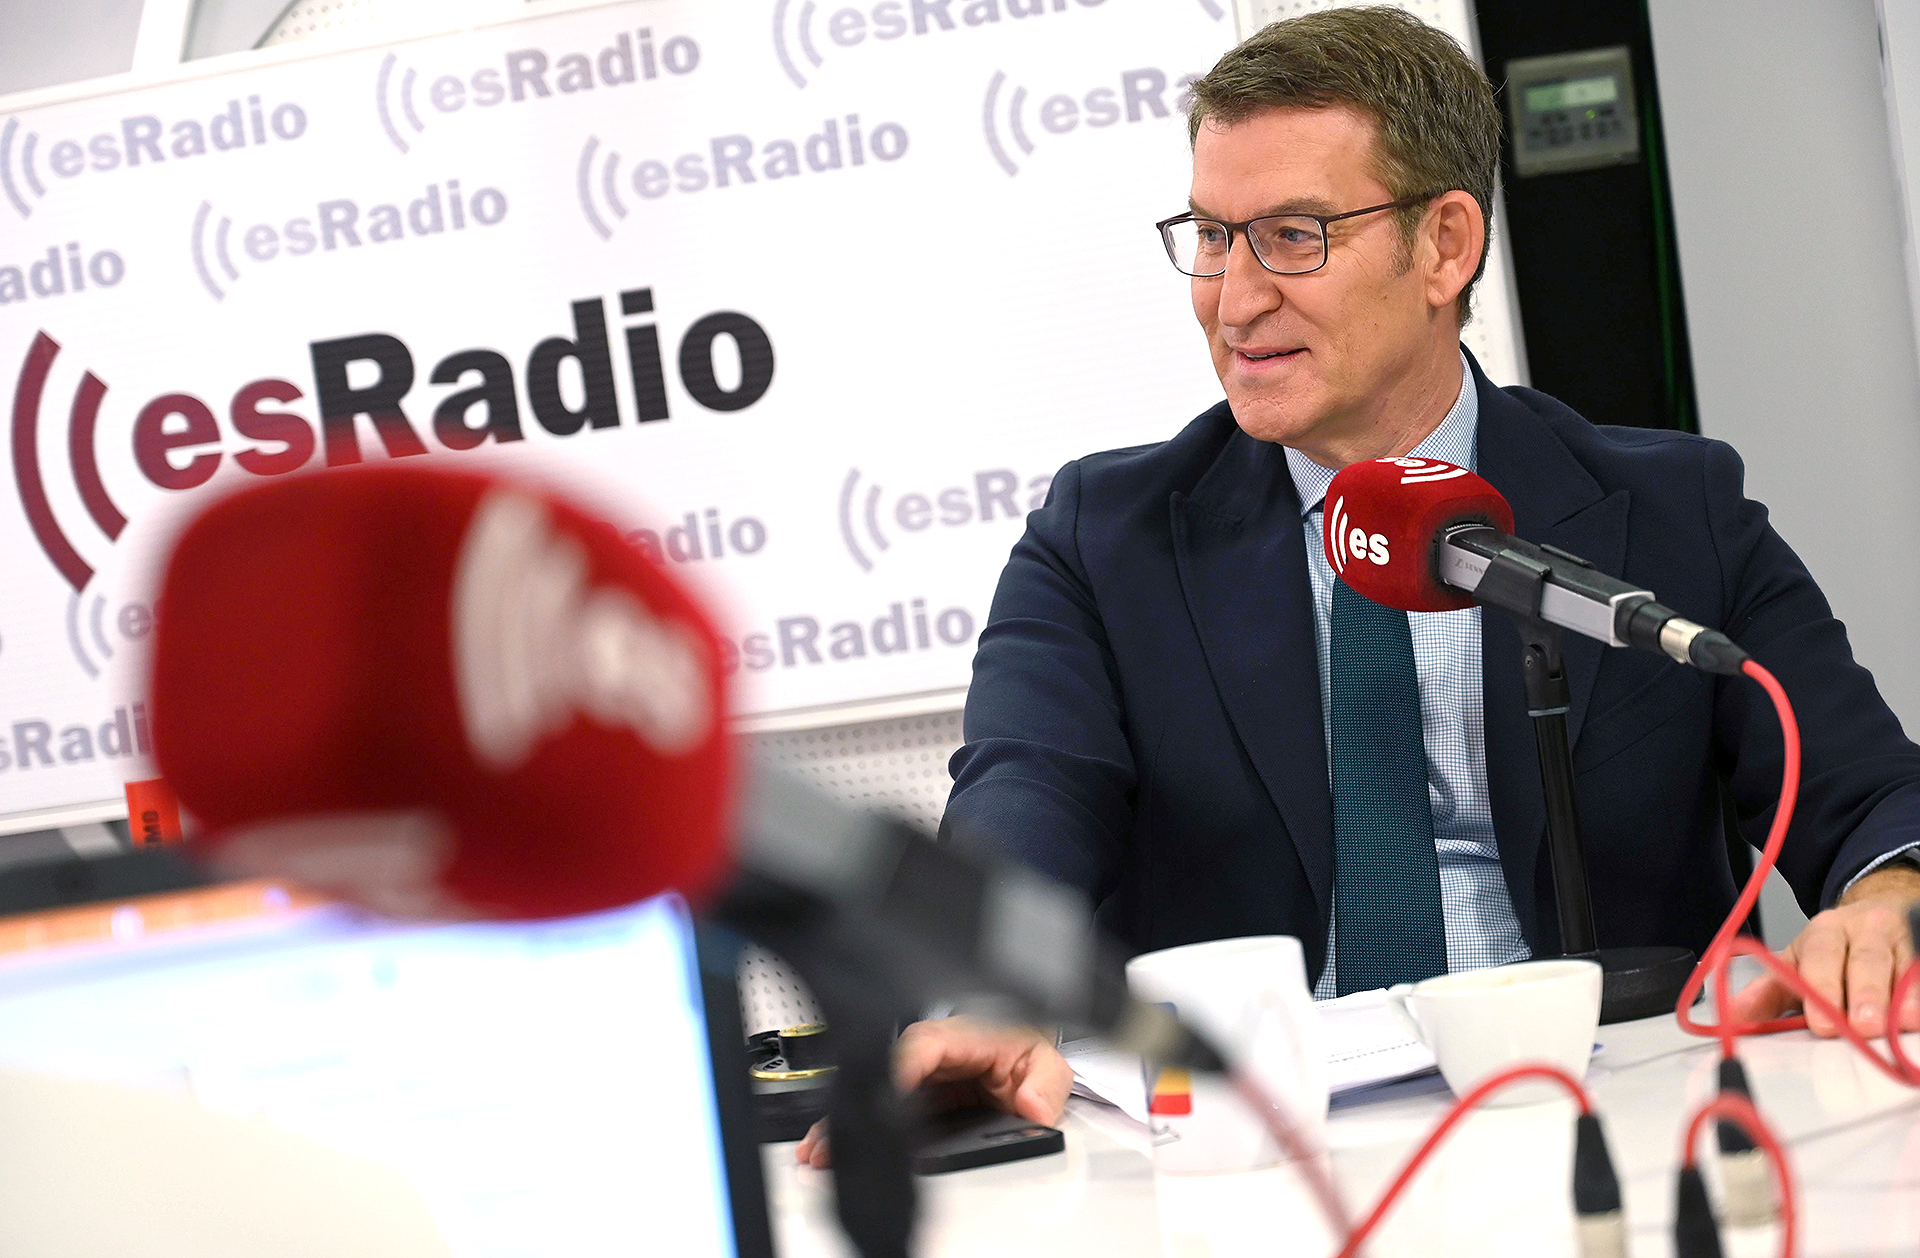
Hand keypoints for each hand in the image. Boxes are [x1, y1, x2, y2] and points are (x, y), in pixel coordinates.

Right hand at [794, 1016, 1073, 1168]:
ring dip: (845, 1118)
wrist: (1025, 1053)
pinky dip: (852, 1123)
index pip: (923, 1045)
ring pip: (874, 1088)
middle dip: (855, 1102)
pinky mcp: (912, 1092)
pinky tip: (829, 1144)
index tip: (881, 1097)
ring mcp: (918, 1072)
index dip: (898, 1069)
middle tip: (829, 1139)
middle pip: (884, 1069)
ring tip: (819, 1149)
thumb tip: (1032, 1105)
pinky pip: (878, 1103)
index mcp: (964, 1034)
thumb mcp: (1048, 1063)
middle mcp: (933, 1051)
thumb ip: (1046, 1084)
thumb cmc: (1027, 1050)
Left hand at [1724, 864, 1919, 1037]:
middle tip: (1863, 1026)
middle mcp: (1865, 930)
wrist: (1877, 915)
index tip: (1820, 1023)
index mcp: (1824, 932)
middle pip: (1866, 960)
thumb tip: (1731, 1015)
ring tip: (1902, 1023)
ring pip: (1904, 965)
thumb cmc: (1833, 950)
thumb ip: (1769, 992)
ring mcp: (1902, 939)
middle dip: (1865, 994)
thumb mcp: (1798, 963)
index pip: (1821, 956)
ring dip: (1904, 996)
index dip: (1821, 989)